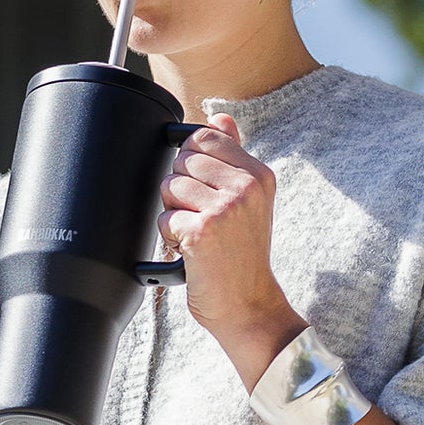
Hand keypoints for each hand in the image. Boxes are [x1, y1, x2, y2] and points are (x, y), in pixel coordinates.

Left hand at [160, 112, 305, 386]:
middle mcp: (246, 187)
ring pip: (169, 187)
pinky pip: (164, 219)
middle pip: (182, 161)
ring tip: (196, 234)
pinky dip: (170, 238)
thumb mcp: (250, 202)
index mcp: (258, 175)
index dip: (191, 162)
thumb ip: (234, 157)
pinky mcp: (203, 232)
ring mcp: (226, 209)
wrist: (248, 305)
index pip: (205, 138)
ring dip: (174, 213)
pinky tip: (191, 251)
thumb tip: (221, 118)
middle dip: (181, 190)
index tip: (201, 188)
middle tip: (200, 218)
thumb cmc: (242, 256)